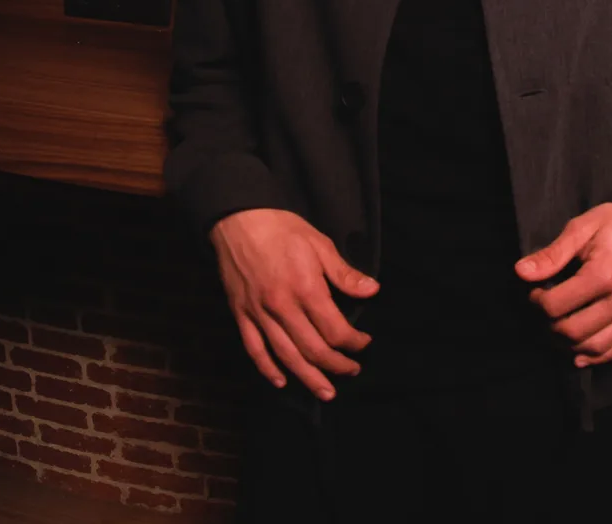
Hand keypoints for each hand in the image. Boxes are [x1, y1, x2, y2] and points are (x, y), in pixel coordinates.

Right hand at [210, 208, 379, 401]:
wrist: (239, 219)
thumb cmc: (282, 228)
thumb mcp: (319, 243)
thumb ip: (344, 273)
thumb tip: (372, 290)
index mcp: (305, 288)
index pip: (334, 329)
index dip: (353, 342)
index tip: (364, 343)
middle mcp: (282, 306)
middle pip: (312, 349)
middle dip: (336, 365)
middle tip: (351, 372)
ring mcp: (259, 313)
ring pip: (286, 356)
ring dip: (308, 378)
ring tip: (325, 392)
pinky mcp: (241, 314)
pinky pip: (254, 349)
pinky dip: (267, 369)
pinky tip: (281, 380)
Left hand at [513, 203, 611, 367]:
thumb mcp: (582, 227)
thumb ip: (552, 254)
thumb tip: (520, 272)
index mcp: (603, 274)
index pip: (557, 305)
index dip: (537, 302)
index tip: (534, 292)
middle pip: (574, 332)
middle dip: (550, 327)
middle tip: (543, 313)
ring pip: (596, 347)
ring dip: (569, 346)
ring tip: (557, 331)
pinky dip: (598, 357)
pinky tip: (580, 355)